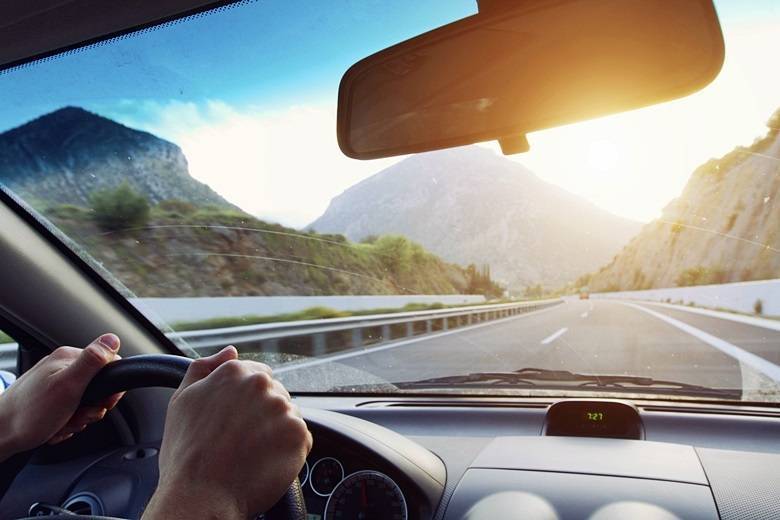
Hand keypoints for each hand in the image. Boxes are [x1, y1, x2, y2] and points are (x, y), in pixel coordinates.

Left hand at [0, 334, 122, 460]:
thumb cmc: (29, 414)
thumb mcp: (67, 385)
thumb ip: (92, 361)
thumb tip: (112, 338)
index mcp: (68, 358)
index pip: (109, 365)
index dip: (110, 388)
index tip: (100, 402)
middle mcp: (62, 367)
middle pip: (98, 388)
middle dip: (91, 408)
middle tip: (76, 415)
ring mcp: (55, 384)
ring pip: (85, 403)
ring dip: (78, 419)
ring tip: (61, 422)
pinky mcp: (49, 400)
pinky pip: (71, 412)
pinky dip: (66, 423)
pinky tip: (54, 426)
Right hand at [143, 347, 311, 519]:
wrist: (199, 496)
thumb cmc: (186, 454)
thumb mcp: (181, 401)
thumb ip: (204, 368)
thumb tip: (230, 351)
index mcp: (235, 372)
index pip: (258, 375)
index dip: (247, 401)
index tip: (237, 420)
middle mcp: (261, 384)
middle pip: (274, 395)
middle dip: (262, 415)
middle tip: (240, 441)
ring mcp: (282, 408)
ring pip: (287, 416)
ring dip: (276, 432)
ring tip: (250, 453)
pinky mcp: (299, 435)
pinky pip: (300, 439)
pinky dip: (287, 452)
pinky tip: (263, 462)